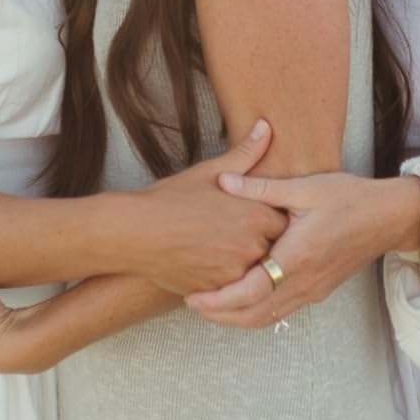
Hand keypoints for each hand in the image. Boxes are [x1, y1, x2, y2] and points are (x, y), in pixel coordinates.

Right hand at [132, 119, 288, 293]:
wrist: (134, 233)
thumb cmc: (171, 199)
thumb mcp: (210, 172)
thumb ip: (246, 153)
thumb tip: (266, 126)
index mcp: (254, 215)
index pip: (285, 222)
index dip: (272, 218)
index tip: (258, 214)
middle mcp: (250, 246)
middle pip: (274, 248)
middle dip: (264, 242)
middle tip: (240, 232)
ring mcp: (234, 273)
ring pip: (256, 271)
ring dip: (247, 262)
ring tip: (225, 248)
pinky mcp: (218, 292)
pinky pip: (235, 288)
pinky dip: (228, 278)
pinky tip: (211, 263)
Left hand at [184, 171, 419, 327]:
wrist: (389, 217)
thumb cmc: (349, 197)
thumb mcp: (305, 187)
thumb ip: (262, 187)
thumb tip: (223, 181)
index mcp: (297, 256)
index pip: (250, 292)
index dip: (218, 300)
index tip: (193, 297)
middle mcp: (305, 281)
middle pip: (254, 315)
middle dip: (220, 315)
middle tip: (192, 304)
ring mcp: (313, 290)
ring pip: (268, 318)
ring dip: (237, 317)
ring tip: (210, 306)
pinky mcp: (319, 291)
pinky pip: (282, 311)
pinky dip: (257, 312)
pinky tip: (242, 298)